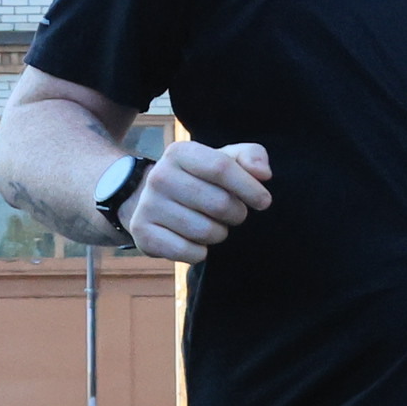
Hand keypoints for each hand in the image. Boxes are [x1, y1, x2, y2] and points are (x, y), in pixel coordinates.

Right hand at [127, 141, 272, 263]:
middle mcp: (159, 176)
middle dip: (236, 214)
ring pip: (206, 231)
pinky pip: (189, 252)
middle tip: (233, 214)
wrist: (153, 200)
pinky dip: (201, 252)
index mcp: (180, 152)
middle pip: (219, 203)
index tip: (264, 202)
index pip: (222, 168)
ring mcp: (148, 205)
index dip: (249, 188)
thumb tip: (263, 174)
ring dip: (219, 233)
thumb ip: (251, 157)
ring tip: (212, 224)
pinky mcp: (143, 233)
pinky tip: (195, 241)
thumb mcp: (225, 159)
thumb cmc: (201, 179)